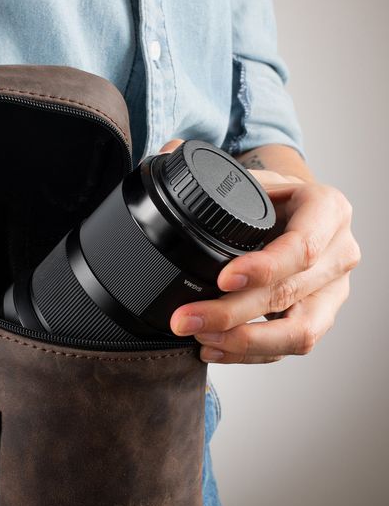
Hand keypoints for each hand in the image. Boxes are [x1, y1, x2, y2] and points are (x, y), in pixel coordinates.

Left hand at [164, 143, 360, 363]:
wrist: (292, 215)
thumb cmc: (269, 197)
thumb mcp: (251, 176)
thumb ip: (208, 167)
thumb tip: (166, 152)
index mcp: (327, 209)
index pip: (304, 245)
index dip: (265, 266)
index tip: (223, 277)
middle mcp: (339, 252)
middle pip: (290, 294)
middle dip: (232, 312)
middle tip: (184, 319)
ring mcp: (332, 291)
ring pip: (298, 333)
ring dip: (243, 342)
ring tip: (197, 337)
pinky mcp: (319, 318)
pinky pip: (289, 347)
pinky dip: (250, 353)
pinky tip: (213, 348)